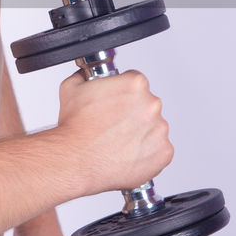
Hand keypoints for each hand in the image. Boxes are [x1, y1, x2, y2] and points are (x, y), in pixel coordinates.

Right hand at [56, 68, 172, 195]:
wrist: (76, 160)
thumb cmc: (75, 128)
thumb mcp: (71, 88)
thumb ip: (84, 76)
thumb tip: (86, 75)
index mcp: (135, 84)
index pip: (136, 83)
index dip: (123, 93)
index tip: (116, 103)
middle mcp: (152, 105)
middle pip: (147, 105)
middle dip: (133, 113)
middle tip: (115, 124)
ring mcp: (160, 130)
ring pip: (154, 128)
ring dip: (141, 133)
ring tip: (119, 142)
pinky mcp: (164, 153)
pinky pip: (159, 150)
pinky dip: (147, 153)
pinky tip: (127, 154)